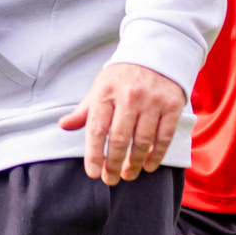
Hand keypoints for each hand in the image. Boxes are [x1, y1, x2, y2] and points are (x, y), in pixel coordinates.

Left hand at [59, 63, 184, 184]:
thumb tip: (63, 126)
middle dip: (113, 163)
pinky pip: (164, 137)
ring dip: (134, 162)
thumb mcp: (99, 88)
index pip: (97, 128)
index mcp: (106, 92)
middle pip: (119, 138)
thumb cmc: (121, 77)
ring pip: (142, 140)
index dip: (94, 154)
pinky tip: (148, 165)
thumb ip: (84, 110)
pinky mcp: (171, 105)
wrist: (155, 55)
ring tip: (128, 174)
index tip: (93, 173)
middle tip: (110, 179)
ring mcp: (152, 101)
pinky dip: (156, 155)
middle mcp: (129, 96)